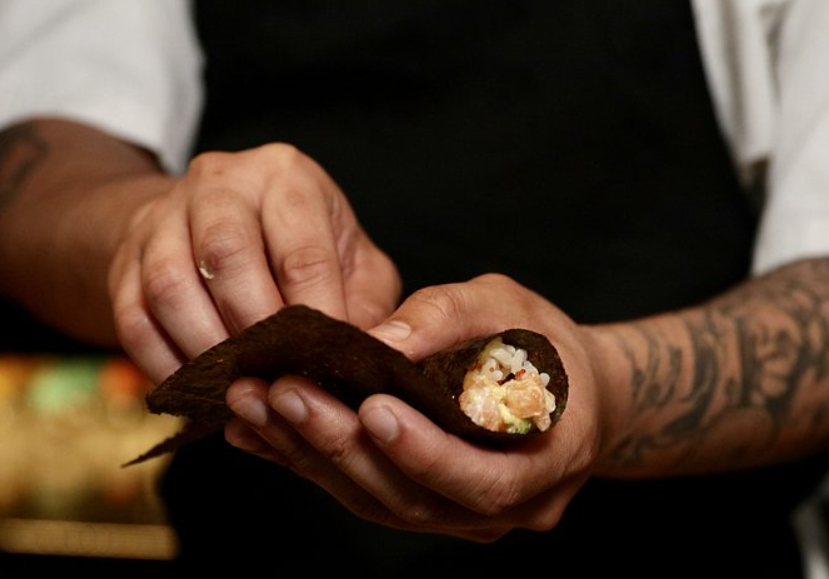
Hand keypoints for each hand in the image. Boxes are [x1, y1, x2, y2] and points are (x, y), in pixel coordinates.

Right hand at [109, 143, 399, 382]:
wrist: (215, 221)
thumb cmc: (303, 247)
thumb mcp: (352, 260)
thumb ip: (368, 304)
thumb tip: (376, 357)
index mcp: (286, 177)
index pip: (302, 252)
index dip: (316, 318)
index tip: (326, 367)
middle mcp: (220, 182)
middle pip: (227, 258)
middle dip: (255, 334)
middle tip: (279, 383)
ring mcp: (163, 216)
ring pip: (171, 286)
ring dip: (206, 351)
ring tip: (238, 392)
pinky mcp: (125, 257)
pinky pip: (133, 317)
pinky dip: (164, 363)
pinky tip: (198, 393)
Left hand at [223, 273, 605, 541]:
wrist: (572, 396)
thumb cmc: (547, 348)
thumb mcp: (512, 310)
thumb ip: (452, 319)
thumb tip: (382, 342)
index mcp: (549, 462)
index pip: (484, 479)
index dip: (426, 451)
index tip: (372, 408)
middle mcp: (507, 510)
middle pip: (416, 500)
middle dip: (343, 446)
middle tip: (283, 394)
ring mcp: (463, 519)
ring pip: (380, 504)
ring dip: (311, 456)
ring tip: (255, 406)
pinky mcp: (425, 508)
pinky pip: (365, 493)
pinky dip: (310, 463)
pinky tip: (259, 431)